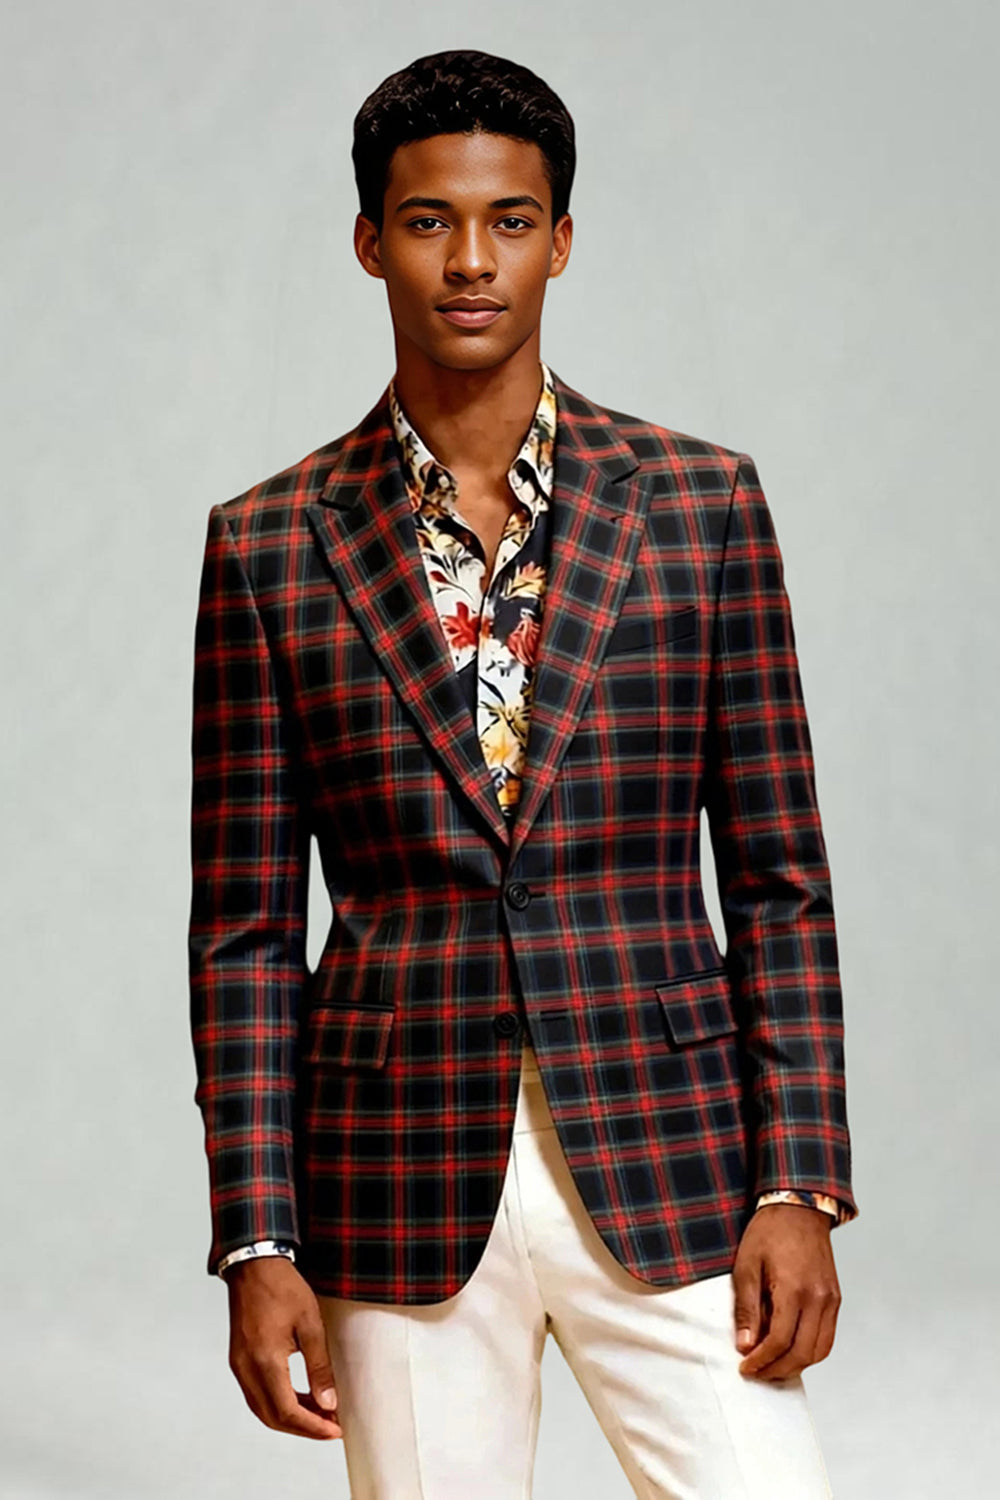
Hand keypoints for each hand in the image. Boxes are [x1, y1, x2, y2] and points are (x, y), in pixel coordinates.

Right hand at [226, 1255, 341, 1438]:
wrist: (254, 1265)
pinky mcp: (239, 1360)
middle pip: (273, 1417)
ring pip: (263, 1409)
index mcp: (264, 1360)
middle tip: (331, 1426)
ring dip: (291, 1417)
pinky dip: (279, 1403)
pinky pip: (257, 1394)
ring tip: (320, 1414)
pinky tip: (300, 1397)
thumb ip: (319, 1366)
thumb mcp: (310, 1323)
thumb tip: (329, 1402)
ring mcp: (239, 1366)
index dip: (312, 1426)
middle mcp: (246, 1369)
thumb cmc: (282, 1287)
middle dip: (303, 1428)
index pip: (287, 1411)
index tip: (334, 1430)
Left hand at [732, 1203, 841, 1380]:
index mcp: (794, 1289)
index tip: (745, 1367)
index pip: (780, 1341)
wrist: (798, 1208)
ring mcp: (831, 1300)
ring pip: (820, 1350)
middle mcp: (819, 1299)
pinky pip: (827, 1337)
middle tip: (757, 1373)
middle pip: (803, 1353)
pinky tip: (791, 1351)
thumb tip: (747, 1345)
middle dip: (778, 1370)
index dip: (762, 1360)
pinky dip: (811, 1351)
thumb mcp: (747, 1267)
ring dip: (797, 1365)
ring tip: (773, 1366)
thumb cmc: (769, 1232)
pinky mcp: (835, 1299)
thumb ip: (748, 1309)